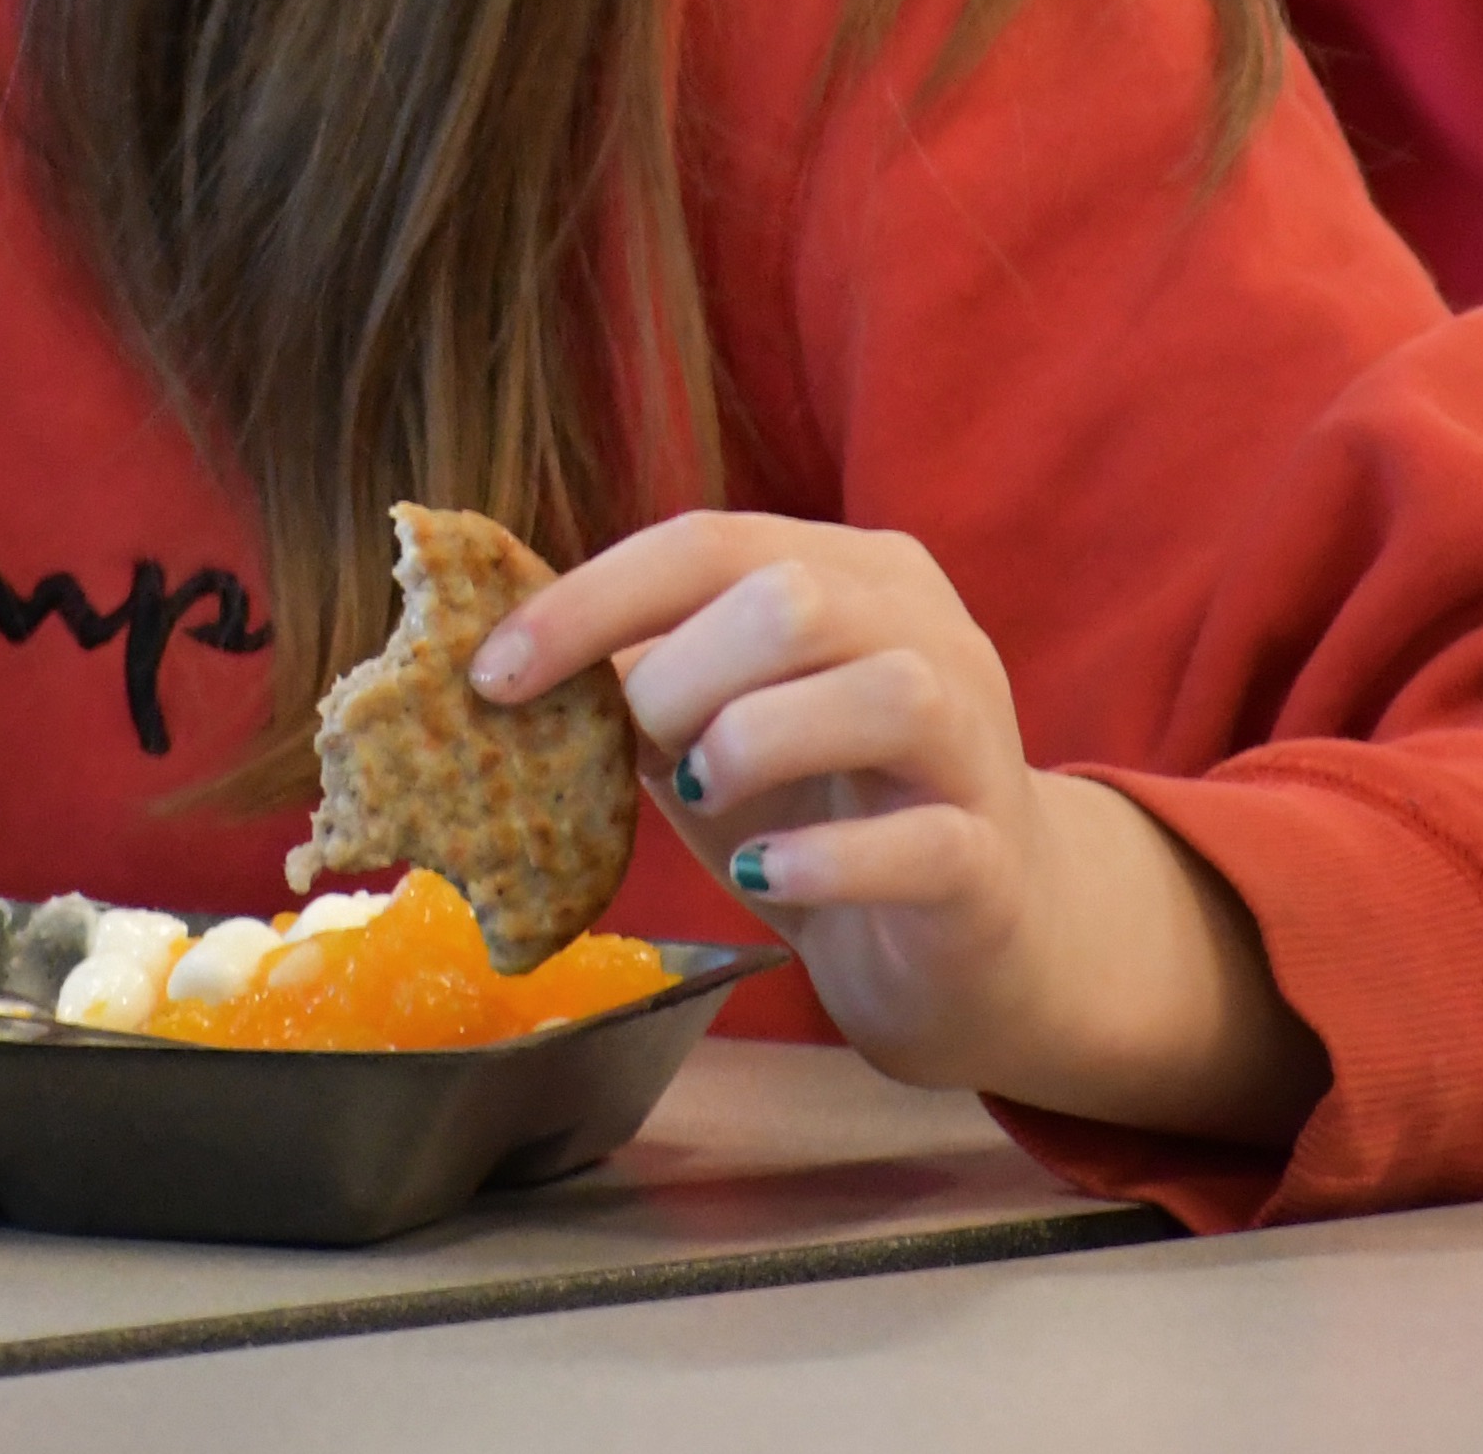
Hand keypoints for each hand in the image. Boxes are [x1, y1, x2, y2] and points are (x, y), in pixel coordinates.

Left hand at [472, 513, 1328, 1144]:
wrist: (977, 939)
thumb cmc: (822, 807)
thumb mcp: (714, 723)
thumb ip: (636, 677)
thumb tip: (500, 658)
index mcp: (852, 572)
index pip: (706, 543)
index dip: (588, 600)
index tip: (493, 672)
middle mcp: (927, 633)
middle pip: (792, 599)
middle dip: (680, 672)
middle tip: (639, 743)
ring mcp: (975, 743)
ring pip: (882, 692)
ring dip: (754, 742)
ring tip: (705, 792)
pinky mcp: (989, 861)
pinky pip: (922, 840)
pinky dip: (823, 858)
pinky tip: (764, 874)